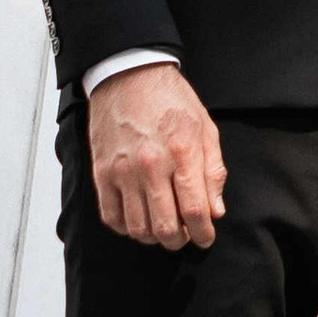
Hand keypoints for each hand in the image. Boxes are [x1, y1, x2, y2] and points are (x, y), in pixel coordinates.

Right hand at [89, 63, 226, 250]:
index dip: (203, 233)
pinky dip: (126, 228)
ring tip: (162, 228)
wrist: (128, 75)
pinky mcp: (102, 172)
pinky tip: (138, 220)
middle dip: (180, 241)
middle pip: (166, 227)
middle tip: (185, 236)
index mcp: (181, 153)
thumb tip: (215, 211)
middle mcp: (151, 165)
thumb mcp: (205, 128)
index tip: (205, 237)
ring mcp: (123, 171)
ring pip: (138, 228)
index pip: (195, 211)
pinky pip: (112, 216)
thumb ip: (213, 171)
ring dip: (154, 237)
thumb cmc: (169, 99)